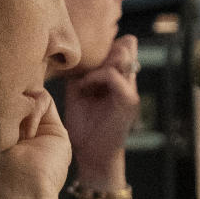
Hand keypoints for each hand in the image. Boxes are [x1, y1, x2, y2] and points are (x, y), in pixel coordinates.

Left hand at [63, 34, 139, 189]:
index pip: (123, 44)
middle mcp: (129, 80)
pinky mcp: (128, 101)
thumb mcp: (78, 93)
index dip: (105, 43)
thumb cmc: (84, 126)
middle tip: (83, 65)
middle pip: (127, 44)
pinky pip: (114, 76)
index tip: (82, 58)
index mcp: (120, 77)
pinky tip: (82, 87)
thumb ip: (80, 74)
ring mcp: (131, 89)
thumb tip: (68, 56)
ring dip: (100, 61)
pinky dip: (96, 77)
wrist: (92, 154)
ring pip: (123, 55)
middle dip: (105, 48)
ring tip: (83, 79)